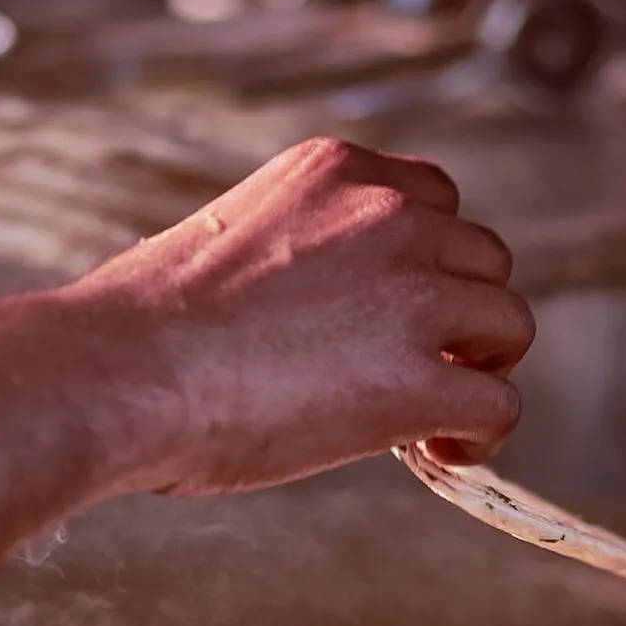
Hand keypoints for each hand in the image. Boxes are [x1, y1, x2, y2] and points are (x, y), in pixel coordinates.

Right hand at [74, 136, 534, 496]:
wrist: (116, 374)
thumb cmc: (139, 329)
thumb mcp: (228, 242)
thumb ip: (296, 256)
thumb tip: (312, 319)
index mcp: (335, 172)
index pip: (432, 199)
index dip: (427, 265)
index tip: (395, 313)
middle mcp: (387, 215)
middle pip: (483, 260)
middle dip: (458, 318)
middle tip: (415, 371)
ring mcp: (409, 294)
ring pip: (508, 325)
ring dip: (478, 371)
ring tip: (430, 418)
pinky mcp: (415, 380)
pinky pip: (497, 406)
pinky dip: (480, 437)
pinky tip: (437, 454)